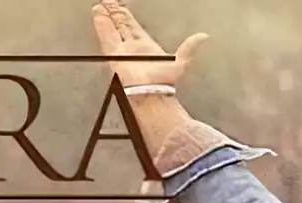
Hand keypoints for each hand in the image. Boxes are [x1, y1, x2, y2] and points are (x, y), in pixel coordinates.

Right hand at [90, 1, 207, 90]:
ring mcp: (122, 52)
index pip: (133, 27)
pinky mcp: (114, 55)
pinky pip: (107, 37)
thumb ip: (189, 48)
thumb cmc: (163, 83)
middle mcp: (131, 48)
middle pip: (120, 26)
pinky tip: (98, 15)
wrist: (150, 95)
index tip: (120, 7)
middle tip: (108, 3)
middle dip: (114, 14)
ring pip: (112, 29)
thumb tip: (203, 37)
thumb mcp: (181, 62)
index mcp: (145, 47)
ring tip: (100, 6)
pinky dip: (102, 25)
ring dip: (106, 17)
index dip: (126, 17)